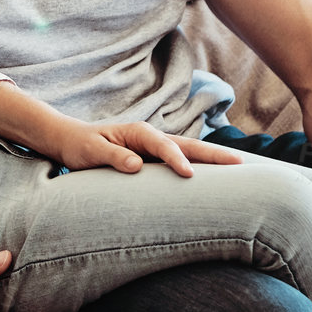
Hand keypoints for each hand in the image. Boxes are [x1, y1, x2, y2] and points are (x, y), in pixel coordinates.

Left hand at [48, 120, 247, 176]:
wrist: (72, 141)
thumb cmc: (80, 146)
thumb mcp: (91, 151)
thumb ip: (112, 156)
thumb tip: (136, 165)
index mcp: (137, 132)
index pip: (162, 145)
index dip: (176, 159)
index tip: (189, 174)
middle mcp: (151, 137)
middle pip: (187, 144)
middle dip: (213, 154)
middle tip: (239, 163)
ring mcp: (155, 148)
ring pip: (189, 151)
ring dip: (212, 159)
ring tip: (239, 168)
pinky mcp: (154, 159)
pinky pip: (181, 161)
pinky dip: (200, 166)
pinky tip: (216, 178)